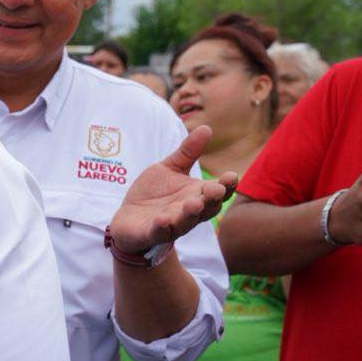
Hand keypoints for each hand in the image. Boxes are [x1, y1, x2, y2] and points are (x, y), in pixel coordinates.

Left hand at [108, 125, 235, 253]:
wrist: (129, 218)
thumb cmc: (155, 193)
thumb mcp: (170, 168)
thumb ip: (187, 152)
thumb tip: (206, 127)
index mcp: (198, 195)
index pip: (219, 192)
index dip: (227, 185)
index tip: (232, 175)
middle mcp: (190, 212)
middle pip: (207, 208)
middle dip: (212, 199)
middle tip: (216, 189)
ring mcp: (172, 224)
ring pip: (186, 221)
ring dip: (190, 213)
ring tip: (193, 203)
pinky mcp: (152, 233)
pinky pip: (159, 232)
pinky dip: (162, 227)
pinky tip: (162, 220)